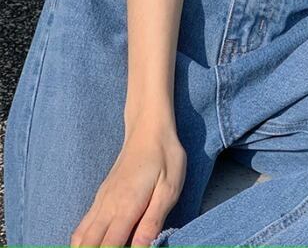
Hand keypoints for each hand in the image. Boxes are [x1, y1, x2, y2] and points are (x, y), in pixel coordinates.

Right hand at [70, 119, 186, 247]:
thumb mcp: (169, 189)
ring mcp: (100, 202)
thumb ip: (152, 222)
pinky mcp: (100, 197)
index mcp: (125, 208)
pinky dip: (83, 243)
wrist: (148, 129)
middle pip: (87, 247)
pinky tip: (96, 245)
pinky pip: (83, 227)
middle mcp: (106, 207)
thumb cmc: (165, 157)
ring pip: (80, 239)